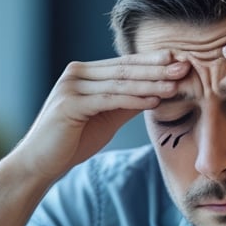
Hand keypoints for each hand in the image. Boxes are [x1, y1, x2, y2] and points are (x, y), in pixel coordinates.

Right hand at [6, 52, 188, 182]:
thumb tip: (157, 93)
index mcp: (84, 73)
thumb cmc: (71, 142)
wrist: (39, 163)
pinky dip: (133, 100)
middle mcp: (76, 74)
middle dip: (157, 69)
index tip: (181, 62)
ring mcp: (71, 87)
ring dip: (150, 83)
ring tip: (175, 84)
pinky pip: (109, 100)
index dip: (153, 63)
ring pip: (119, 83)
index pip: (124, 64)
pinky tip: (154, 101)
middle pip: (124, 69)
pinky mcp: (69, 104)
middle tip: (186, 66)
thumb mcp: (105, 118)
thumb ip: (126, 103)